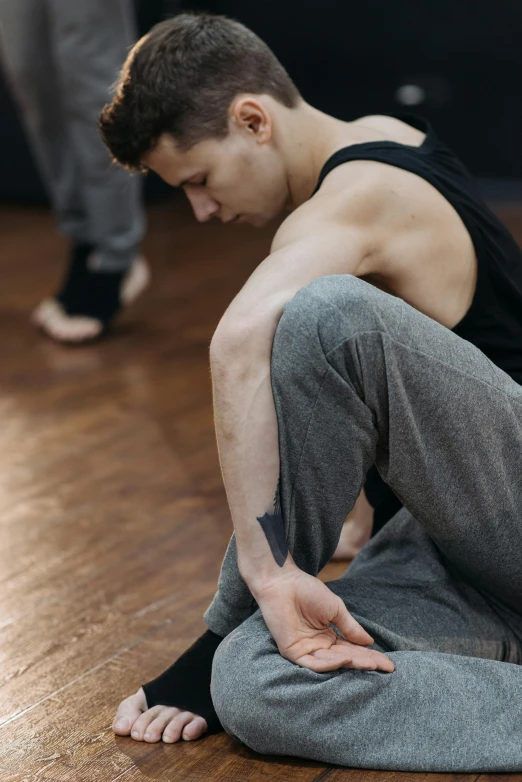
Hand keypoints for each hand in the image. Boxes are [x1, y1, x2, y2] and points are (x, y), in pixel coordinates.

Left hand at [253, 567, 394, 672]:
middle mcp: (319, 647)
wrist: (284, 582)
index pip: (353, 650)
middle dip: (366, 663)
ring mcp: (306, 651)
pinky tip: (345, 659)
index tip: (389, 664)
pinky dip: (329, 663)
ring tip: (369, 663)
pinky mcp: (293, 652)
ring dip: (351, 664)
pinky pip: (313, 663)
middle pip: (346, 659)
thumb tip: (370, 642)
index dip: (371, 656)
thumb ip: (350, 627)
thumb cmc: (307, 591)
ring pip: (332, 664)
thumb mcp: (335, 609)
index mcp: (328, 637)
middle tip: (385, 668)